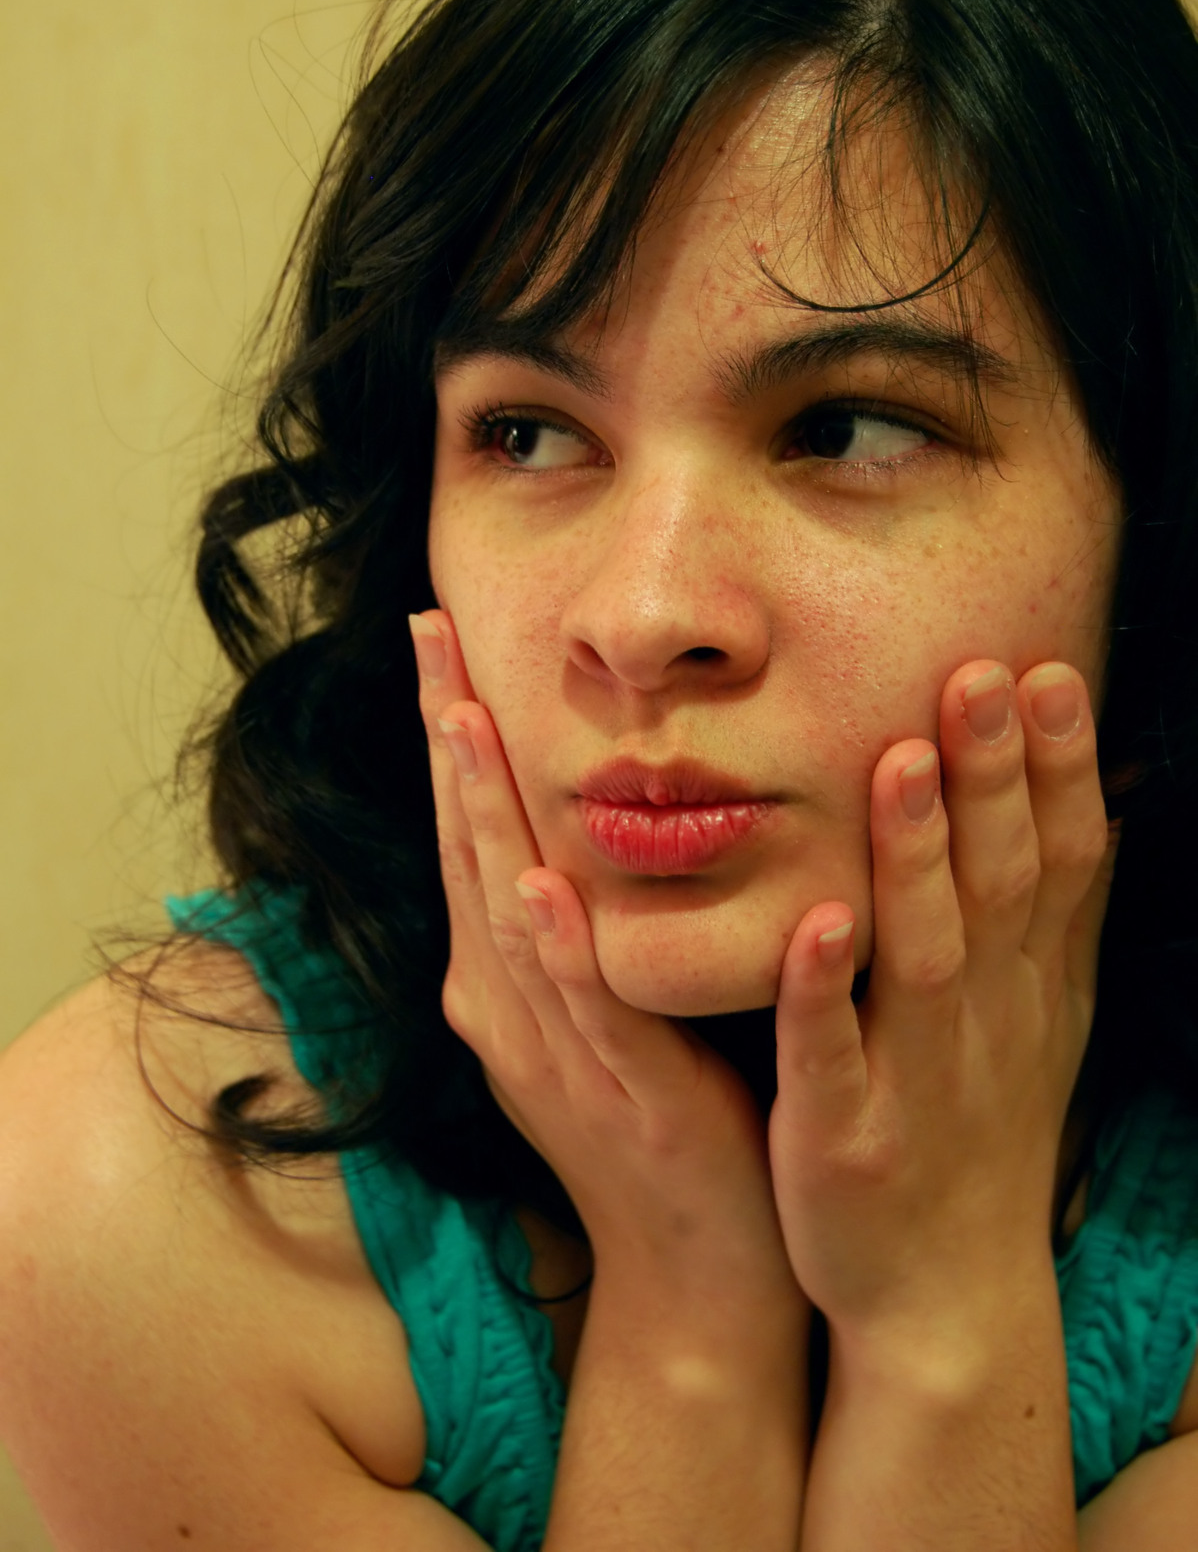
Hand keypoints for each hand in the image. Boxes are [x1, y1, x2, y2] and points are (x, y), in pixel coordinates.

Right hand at [411, 609, 800, 1298]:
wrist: (700, 1263)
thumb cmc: (662, 1114)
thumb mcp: (603, 999)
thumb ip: (582, 914)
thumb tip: (573, 814)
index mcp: (506, 976)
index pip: (470, 828)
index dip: (450, 732)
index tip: (440, 631)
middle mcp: (508, 1004)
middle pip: (469, 848)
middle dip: (448, 739)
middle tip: (431, 631)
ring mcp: (555, 1050)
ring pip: (508, 913)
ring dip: (482, 816)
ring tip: (463, 720)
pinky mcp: (622, 1095)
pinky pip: (588, 1012)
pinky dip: (557, 950)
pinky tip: (538, 888)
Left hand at [768, 658, 1117, 1343]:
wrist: (945, 1290)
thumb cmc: (983, 1130)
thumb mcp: (1044, 1022)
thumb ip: (1058, 916)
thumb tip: (1096, 797)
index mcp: (1028, 988)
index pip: (1059, 863)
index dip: (1059, 771)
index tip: (1047, 675)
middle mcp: (986, 1021)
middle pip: (997, 887)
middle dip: (995, 780)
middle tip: (982, 675)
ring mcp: (916, 1078)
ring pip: (921, 954)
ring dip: (916, 859)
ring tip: (902, 762)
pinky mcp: (842, 1134)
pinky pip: (832, 1054)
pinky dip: (827, 991)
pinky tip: (820, 922)